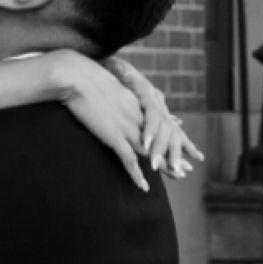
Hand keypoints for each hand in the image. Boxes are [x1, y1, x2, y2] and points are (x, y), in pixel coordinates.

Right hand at [48, 52, 202, 188]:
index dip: (171, 139)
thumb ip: (119, 94)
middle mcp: (136, 118)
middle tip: (186, 169)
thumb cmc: (87, 78)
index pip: (159, 126)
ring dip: (166, 166)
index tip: (180, 147)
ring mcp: (127, 127)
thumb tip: (119, 94)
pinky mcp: (114, 135)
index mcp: (136, 106)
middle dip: (174, 156)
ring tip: (178, 176)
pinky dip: (137, 174)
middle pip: (161, 141)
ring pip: (151, 152)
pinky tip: (144, 186)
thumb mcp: (110, 86)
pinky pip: (129, 160)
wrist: (77, 77)